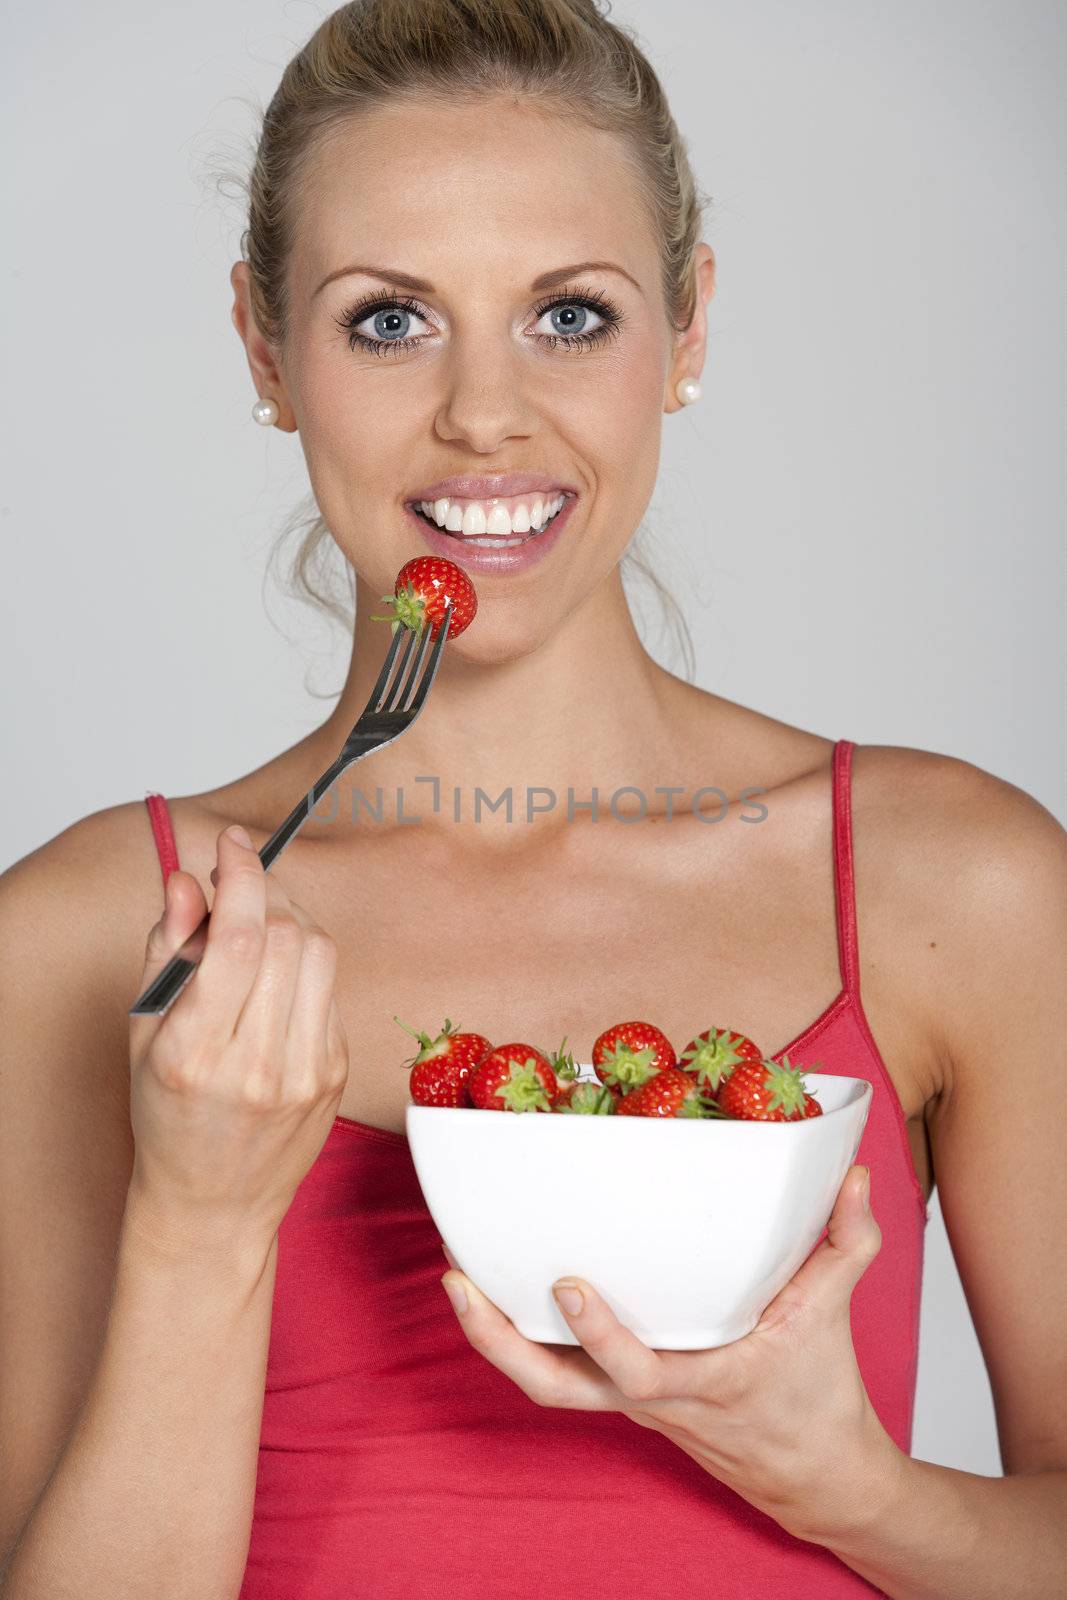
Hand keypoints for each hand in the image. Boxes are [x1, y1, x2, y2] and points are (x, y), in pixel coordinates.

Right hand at [127, 825, 349, 1255]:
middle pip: (285, 935)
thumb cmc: (169, 1117)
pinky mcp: (337, 1073)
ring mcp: (306, 1072)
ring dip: (291, 918)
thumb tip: (189, 880)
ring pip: (320, 952)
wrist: (215, 1203)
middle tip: (240, 883)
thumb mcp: (144, 1035)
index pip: (235, 938)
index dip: (241, 875)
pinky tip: (278, 975)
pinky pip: (331, 988)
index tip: (233, 844)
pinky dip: (306, 963)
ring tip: (260, 923)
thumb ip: (167, 950)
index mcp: (195, 1054)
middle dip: (264, 890)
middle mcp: (256, 1065)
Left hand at [440, 1162, 903, 1541]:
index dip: (598, 1335)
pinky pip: (558, 1369)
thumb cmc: (817, 1395)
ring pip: (544, 1383)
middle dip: (497, 1340)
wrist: (811, 1473)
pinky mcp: (622, 1392)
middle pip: (554, 1389)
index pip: (637, 1372)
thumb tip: (852, 1175)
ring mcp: (630, 1399)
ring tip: (455, 1275)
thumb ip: (846, 1241)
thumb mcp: (833, 1312)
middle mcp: (652, 1397)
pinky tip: (498, 1286)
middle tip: (456, 1279)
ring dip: (493, 1337)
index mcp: (703, 1381)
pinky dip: (521, 1336)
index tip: (568, 1282)